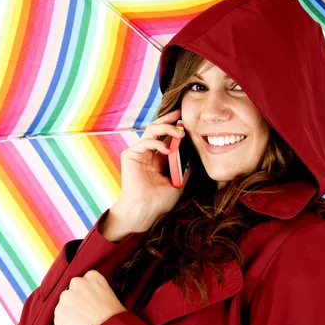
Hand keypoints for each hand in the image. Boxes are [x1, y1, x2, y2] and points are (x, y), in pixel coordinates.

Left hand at [54, 271, 126, 324]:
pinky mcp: (59, 312)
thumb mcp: (110, 295)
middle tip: (85, 317)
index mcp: (92, 276)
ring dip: (70, 317)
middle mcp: (77, 282)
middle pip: (72, 293)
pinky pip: (59, 322)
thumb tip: (90, 301)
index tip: (90, 305)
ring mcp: (66, 297)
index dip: (86, 296)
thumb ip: (97, 292)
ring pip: (64, 308)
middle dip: (76, 304)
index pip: (85, 283)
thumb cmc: (115, 316)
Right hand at [115, 108, 191, 225]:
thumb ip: (185, 168)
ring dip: (166, 128)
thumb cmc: (159, 200)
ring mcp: (138, 153)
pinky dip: (157, 143)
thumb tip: (194, 156)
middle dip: (169, 119)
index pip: (166, 137)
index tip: (186, 120)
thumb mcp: (178, 182)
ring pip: (151, 130)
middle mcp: (148, 153)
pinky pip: (145, 142)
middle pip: (157, 128)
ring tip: (178, 132)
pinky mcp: (130, 155)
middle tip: (180, 113)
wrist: (145, 211)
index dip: (175, 127)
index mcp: (158, 158)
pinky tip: (168, 151)